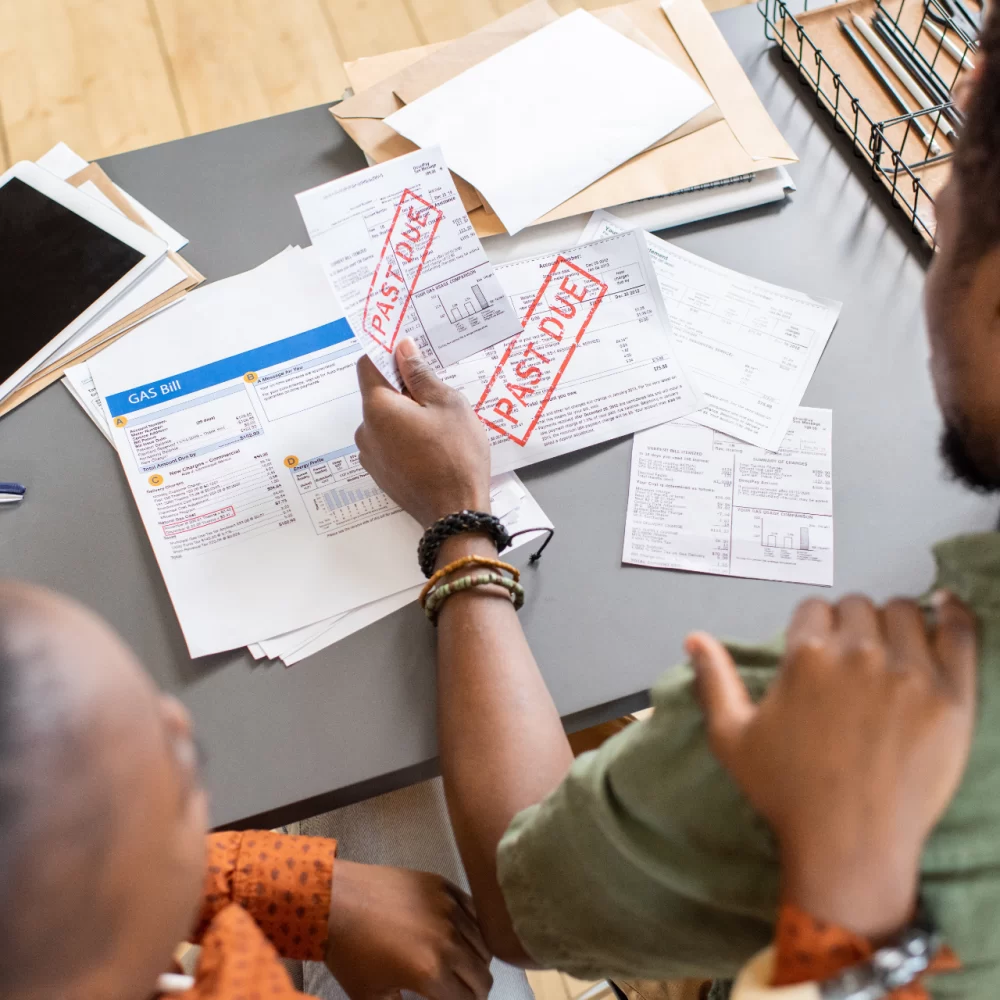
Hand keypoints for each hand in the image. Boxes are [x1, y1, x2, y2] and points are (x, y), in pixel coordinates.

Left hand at [325, 860, 492, 999]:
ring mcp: (449, 908)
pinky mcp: (444, 886)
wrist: (337, 899)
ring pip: (483, 944)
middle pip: (483, 976)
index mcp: (431, 971)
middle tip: (459, 992)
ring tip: (458, 965)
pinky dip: (473, 930)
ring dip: (475, 961)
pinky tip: (458, 936)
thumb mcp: (372, 997)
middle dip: (474, 991)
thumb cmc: (350, 952)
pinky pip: (474, 913)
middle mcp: (448, 940)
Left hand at [354, 339, 491, 527]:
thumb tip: (403, 349)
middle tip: (437, 400)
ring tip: (439, 431)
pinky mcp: (381, 476)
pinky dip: (405, 441)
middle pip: (378, 397)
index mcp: (378, 408)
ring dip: (406, 419)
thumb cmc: (456, 456)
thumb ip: (420, 375)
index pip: (367, 365)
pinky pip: (389, 446)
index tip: (410, 357)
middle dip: (403, 392)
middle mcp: (365, 432)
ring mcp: (370, 457)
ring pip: (385, 423)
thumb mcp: (448, 405)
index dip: (388, 356)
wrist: (456, 514)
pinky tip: (432, 451)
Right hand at [687, 591, 976, 939]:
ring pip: (904, 612)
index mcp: (805, 655)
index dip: (813, 630)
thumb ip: (713, 680)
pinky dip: (953, 614)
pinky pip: (960, 631)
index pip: (813, 609)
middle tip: (852, 662)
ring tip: (892, 654)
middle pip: (858, 606)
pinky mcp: (952, 694)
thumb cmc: (788, 793)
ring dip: (893, 625)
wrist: (849, 845)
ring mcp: (910, 671)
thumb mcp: (732, 737)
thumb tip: (694, 638)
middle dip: (851, 626)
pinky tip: (945, 610)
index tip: (818, 655)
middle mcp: (858, 652)